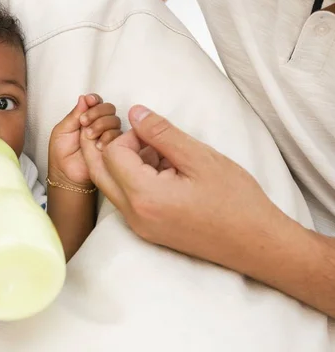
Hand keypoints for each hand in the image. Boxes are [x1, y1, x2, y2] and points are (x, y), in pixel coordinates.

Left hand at [48, 94, 120, 187]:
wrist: (66, 174)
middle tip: (84, 122)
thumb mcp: (62, 130)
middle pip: (108, 108)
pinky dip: (108, 137)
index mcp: (85, 117)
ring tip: (88, 136)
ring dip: (101, 125)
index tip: (89, 100)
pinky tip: (98, 145)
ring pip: (114, 121)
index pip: (95, 102)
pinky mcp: (113, 146)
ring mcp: (106, 135)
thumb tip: (84, 98)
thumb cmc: (61, 153)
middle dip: (97, 112)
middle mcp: (98, 124)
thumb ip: (74, 114)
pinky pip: (118, 136)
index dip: (94, 100)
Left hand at [83, 105, 334, 317]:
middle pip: (99, 172)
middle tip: (141, 135)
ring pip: (111, 185)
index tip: (154, 134)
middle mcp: (134, 215)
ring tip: (161, 154)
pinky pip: (126, 199)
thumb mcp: (200, 157)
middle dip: (112, 146)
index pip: (111, 154)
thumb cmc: (235, 201)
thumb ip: (161, 133)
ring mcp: (138, 226)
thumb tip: (135, 112)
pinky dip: (134, 179)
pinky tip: (164, 171)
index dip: (129, 136)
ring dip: (125, 163)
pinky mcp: (146, 231)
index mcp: (144, 196)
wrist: (256, 244)